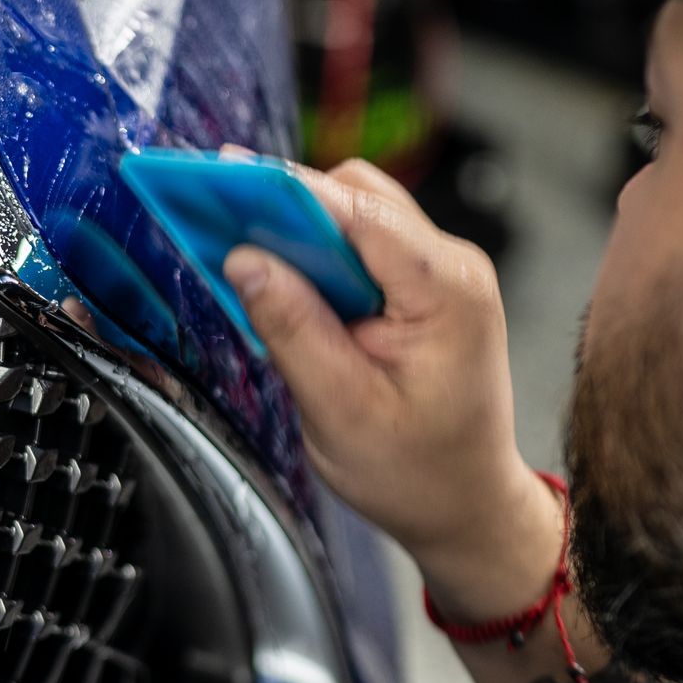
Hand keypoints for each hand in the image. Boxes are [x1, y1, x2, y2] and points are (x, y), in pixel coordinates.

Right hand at [223, 160, 561, 616]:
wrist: (466, 506)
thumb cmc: (418, 473)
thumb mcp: (342, 411)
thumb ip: (293, 330)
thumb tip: (244, 261)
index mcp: (448, 290)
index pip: (358, 212)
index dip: (285, 188)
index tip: (222, 176)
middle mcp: (451, 266)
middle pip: (355, 198)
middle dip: (284, 205)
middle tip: (216, 219)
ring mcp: (438, 273)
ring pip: (352, 216)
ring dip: (294, 231)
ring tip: (237, 250)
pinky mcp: (418, 287)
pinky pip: (357, 248)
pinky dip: (312, 257)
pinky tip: (276, 281)